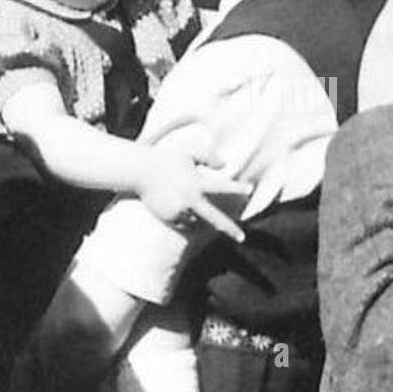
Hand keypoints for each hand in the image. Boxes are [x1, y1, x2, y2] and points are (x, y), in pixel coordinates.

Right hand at [137, 151, 251, 241]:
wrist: (141, 171)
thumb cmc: (167, 159)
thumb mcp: (189, 153)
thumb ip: (208, 156)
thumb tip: (224, 164)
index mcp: (197, 183)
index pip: (221, 186)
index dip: (236, 187)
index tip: (251, 189)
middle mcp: (190, 199)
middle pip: (214, 218)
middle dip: (230, 229)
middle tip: (242, 238)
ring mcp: (179, 210)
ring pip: (197, 221)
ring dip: (200, 218)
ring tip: (187, 203)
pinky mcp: (169, 217)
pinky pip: (182, 223)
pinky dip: (185, 219)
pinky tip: (177, 205)